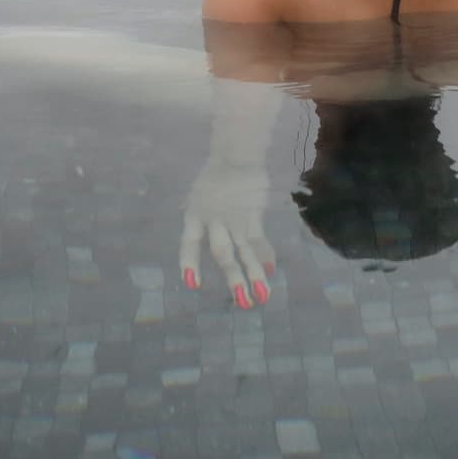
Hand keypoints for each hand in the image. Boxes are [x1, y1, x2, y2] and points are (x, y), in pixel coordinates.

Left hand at [180, 158, 275, 309]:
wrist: (236, 155)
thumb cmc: (215, 176)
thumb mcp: (198, 194)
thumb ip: (196, 212)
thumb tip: (187, 217)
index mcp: (195, 215)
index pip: (190, 242)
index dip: (190, 262)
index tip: (192, 284)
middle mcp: (214, 220)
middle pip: (223, 253)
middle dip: (233, 279)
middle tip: (242, 303)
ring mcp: (234, 218)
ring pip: (244, 250)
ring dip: (253, 275)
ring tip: (261, 296)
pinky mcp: (252, 214)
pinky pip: (258, 238)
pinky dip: (264, 254)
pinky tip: (270, 271)